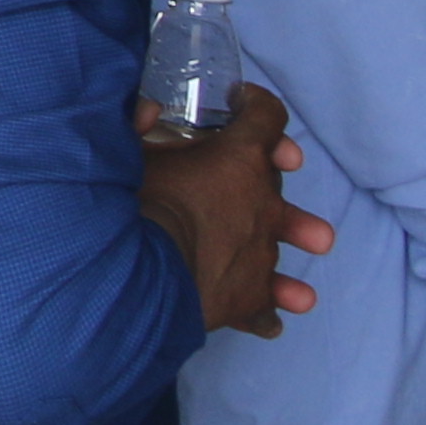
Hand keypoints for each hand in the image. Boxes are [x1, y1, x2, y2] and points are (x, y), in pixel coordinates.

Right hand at [132, 84, 332, 336]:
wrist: (139, 275)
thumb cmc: (135, 203)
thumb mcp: (129, 153)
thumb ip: (137, 125)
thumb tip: (146, 108)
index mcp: (238, 158)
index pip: (267, 117)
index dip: (256, 105)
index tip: (240, 104)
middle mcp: (263, 204)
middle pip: (278, 180)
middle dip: (269, 172)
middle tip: (251, 173)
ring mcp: (261, 254)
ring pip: (287, 247)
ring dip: (292, 247)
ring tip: (297, 261)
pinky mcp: (250, 299)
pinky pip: (266, 311)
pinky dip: (265, 313)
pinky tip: (266, 320)